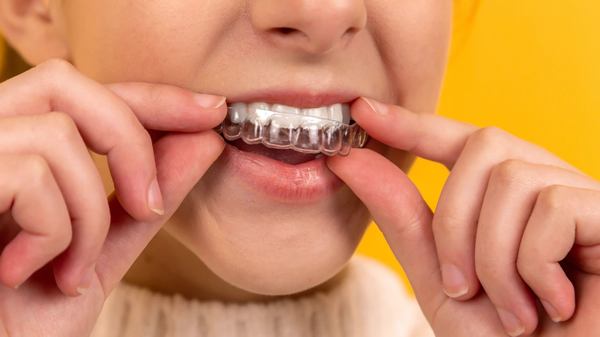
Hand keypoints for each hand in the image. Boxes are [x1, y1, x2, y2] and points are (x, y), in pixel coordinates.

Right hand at [0, 59, 225, 335]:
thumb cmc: (26, 313)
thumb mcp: (104, 247)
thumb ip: (149, 194)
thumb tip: (205, 142)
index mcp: (13, 146)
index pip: (86, 91)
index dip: (151, 96)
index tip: (211, 112)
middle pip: (65, 84)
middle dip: (129, 144)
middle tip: (149, 208)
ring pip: (56, 137)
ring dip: (89, 217)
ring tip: (72, 271)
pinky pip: (30, 175)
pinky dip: (53, 234)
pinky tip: (26, 273)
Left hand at [328, 98, 599, 335]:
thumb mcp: (440, 279)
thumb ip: (403, 219)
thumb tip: (351, 160)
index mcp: (508, 199)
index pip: (461, 141)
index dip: (413, 124)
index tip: (363, 111)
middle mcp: (550, 186)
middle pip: (485, 147)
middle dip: (455, 222)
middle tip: (462, 287)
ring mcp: (587, 198)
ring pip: (513, 178)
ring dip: (493, 257)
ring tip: (513, 310)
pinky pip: (554, 207)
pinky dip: (534, 265)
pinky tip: (554, 304)